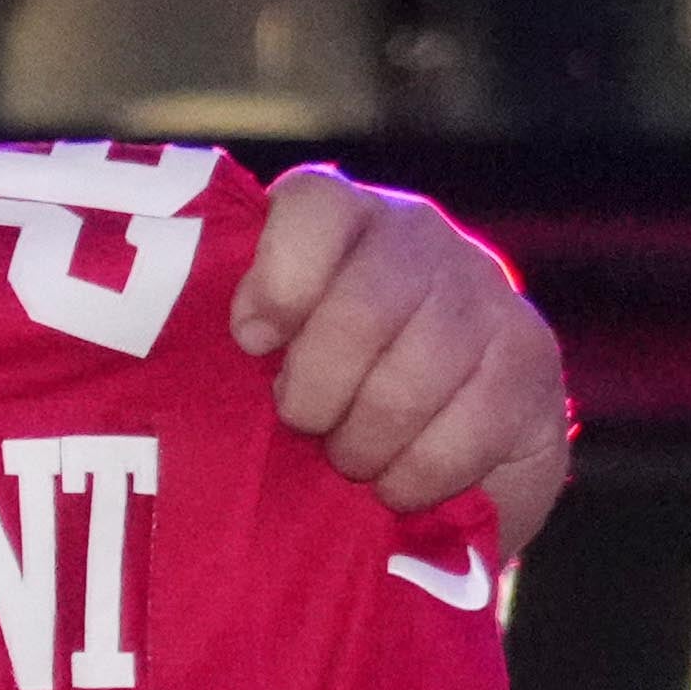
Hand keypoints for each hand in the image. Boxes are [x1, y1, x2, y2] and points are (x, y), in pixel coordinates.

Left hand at [235, 169, 575, 549]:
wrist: (441, 462)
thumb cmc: (323, 405)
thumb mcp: (267, 360)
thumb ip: (234, 338)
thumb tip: (160, 357)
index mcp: (340, 218)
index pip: (313, 206)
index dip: (278, 283)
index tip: (252, 344)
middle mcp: (417, 237)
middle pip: (363, 308)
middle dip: (316, 395)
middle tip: (302, 428)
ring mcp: (484, 292)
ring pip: (412, 379)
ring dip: (365, 444)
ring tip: (350, 462)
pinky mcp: (530, 357)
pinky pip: (470, 426)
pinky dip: (420, 475)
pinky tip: (402, 483)